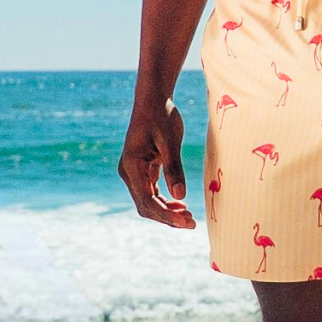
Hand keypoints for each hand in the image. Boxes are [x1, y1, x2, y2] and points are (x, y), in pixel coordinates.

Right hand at [117, 96, 195, 228]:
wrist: (153, 98)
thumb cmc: (161, 115)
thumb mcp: (170, 141)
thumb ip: (174, 168)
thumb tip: (181, 196)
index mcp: (131, 166)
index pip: (147, 201)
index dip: (166, 215)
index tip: (186, 222)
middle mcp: (128, 172)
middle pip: (146, 206)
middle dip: (167, 217)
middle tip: (192, 223)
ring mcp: (134, 171)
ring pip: (148, 200)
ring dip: (167, 211)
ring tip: (189, 217)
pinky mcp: (142, 168)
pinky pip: (151, 191)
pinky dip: (165, 200)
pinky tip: (181, 204)